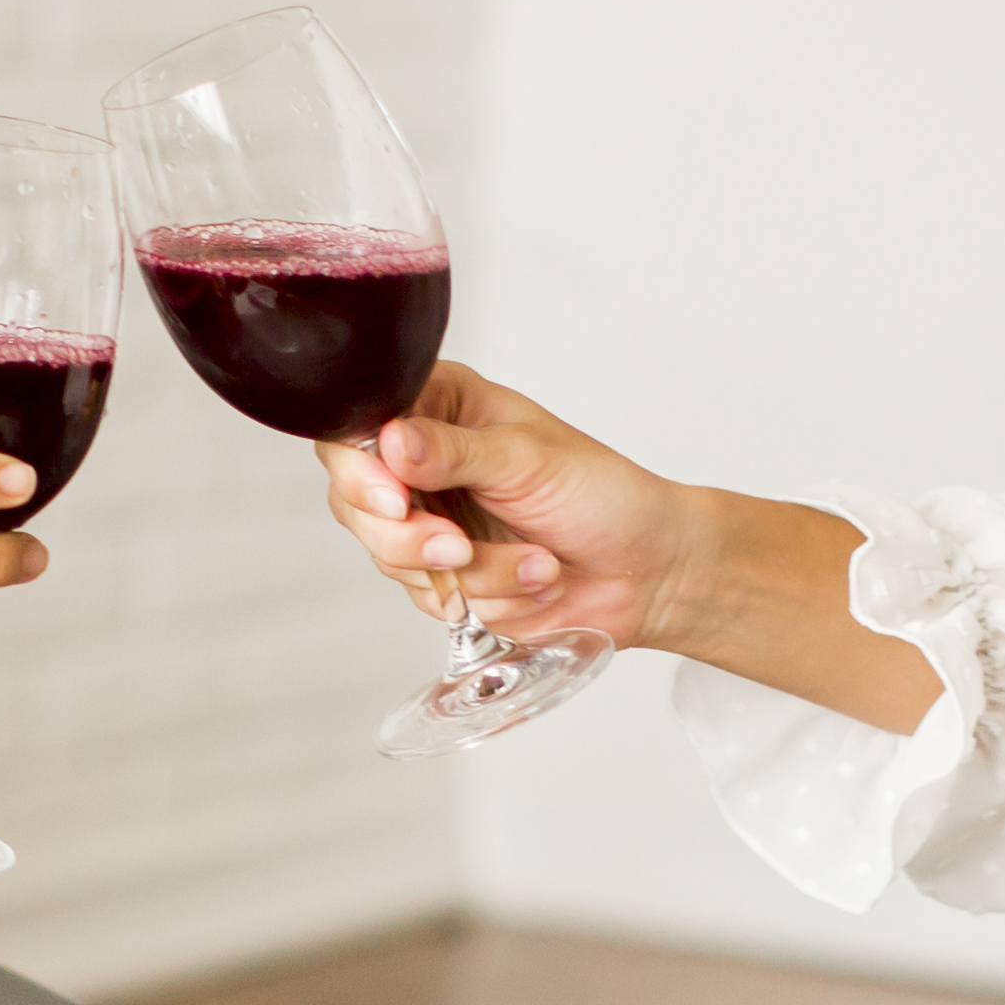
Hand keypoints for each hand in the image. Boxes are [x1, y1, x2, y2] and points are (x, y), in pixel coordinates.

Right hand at [317, 362, 710, 651]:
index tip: (394, 499)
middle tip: (458, 547)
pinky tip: (531, 579)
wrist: (648, 571)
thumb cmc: (604, 495)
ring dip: (470, 573)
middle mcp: (425, 463)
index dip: (361, 469)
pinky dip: (485, 597)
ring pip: (392, 556)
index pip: (359, 427)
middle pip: (357, 501)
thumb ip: (454, 450)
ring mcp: (432, 522)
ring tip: (533, 561)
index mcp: (440, 407)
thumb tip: (391, 441)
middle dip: (408, 535)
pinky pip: (429, 596)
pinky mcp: (446, 577)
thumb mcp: (528, 458)